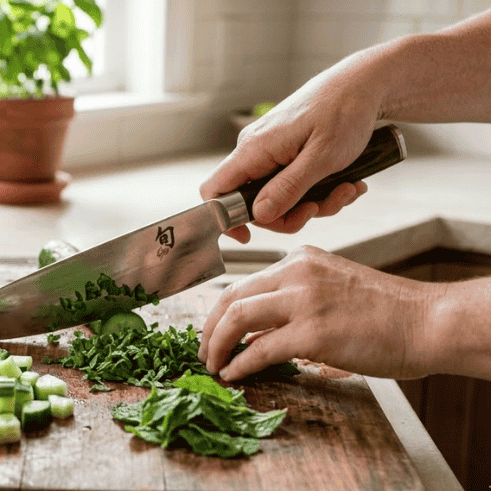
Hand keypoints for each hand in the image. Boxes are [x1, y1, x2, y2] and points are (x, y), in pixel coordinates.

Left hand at [197, 246, 439, 380]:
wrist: (430, 322)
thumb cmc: (388, 314)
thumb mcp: (332, 290)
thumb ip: (294, 302)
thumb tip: (257, 332)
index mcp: (300, 259)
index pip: (244, 283)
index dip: (219, 312)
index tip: (211, 333)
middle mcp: (297, 272)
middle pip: (232, 298)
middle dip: (209, 328)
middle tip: (203, 352)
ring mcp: (304, 300)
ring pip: (237, 318)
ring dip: (216, 345)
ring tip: (212, 365)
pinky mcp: (314, 331)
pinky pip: (259, 348)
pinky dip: (240, 363)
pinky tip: (234, 374)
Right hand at [200, 62, 383, 242]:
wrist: (363, 85)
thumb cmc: (344, 112)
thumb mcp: (322, 158)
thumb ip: (288, 189)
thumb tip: (259, 216)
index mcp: (254, 149)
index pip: (214, 190)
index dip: (224, 218)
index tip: (248, 236)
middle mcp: (255, 150)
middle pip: (253, 202)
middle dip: (291, 214)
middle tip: (321, 207)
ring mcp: (270, 151)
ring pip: (278, 196)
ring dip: (315, 203)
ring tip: (346, 189)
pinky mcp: (286, 152)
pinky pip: (292, 184)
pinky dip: (319, 190)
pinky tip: (345, 182)